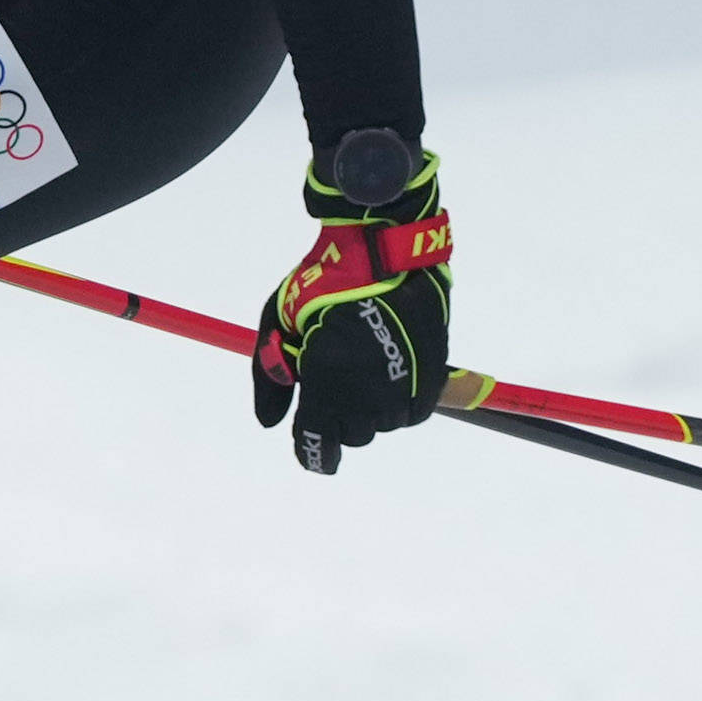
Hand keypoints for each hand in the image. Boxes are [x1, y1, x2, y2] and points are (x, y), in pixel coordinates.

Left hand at [251, 129, 451, 471]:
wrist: (388, 248)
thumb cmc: (325, 279)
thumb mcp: (278, 317)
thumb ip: (268, 376)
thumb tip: (269, 424)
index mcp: (327, 377)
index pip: (318, 443)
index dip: (312, 452)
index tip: (309, 449)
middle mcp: (369, 390)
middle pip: (353, 435)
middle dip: (340, 415)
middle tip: (337, 376)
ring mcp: (405, 385)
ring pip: (383, 425)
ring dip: (370, 408)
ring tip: (364, 364)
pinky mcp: (433, 377)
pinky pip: (411, 412)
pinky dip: (398, 400)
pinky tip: (388, 370)